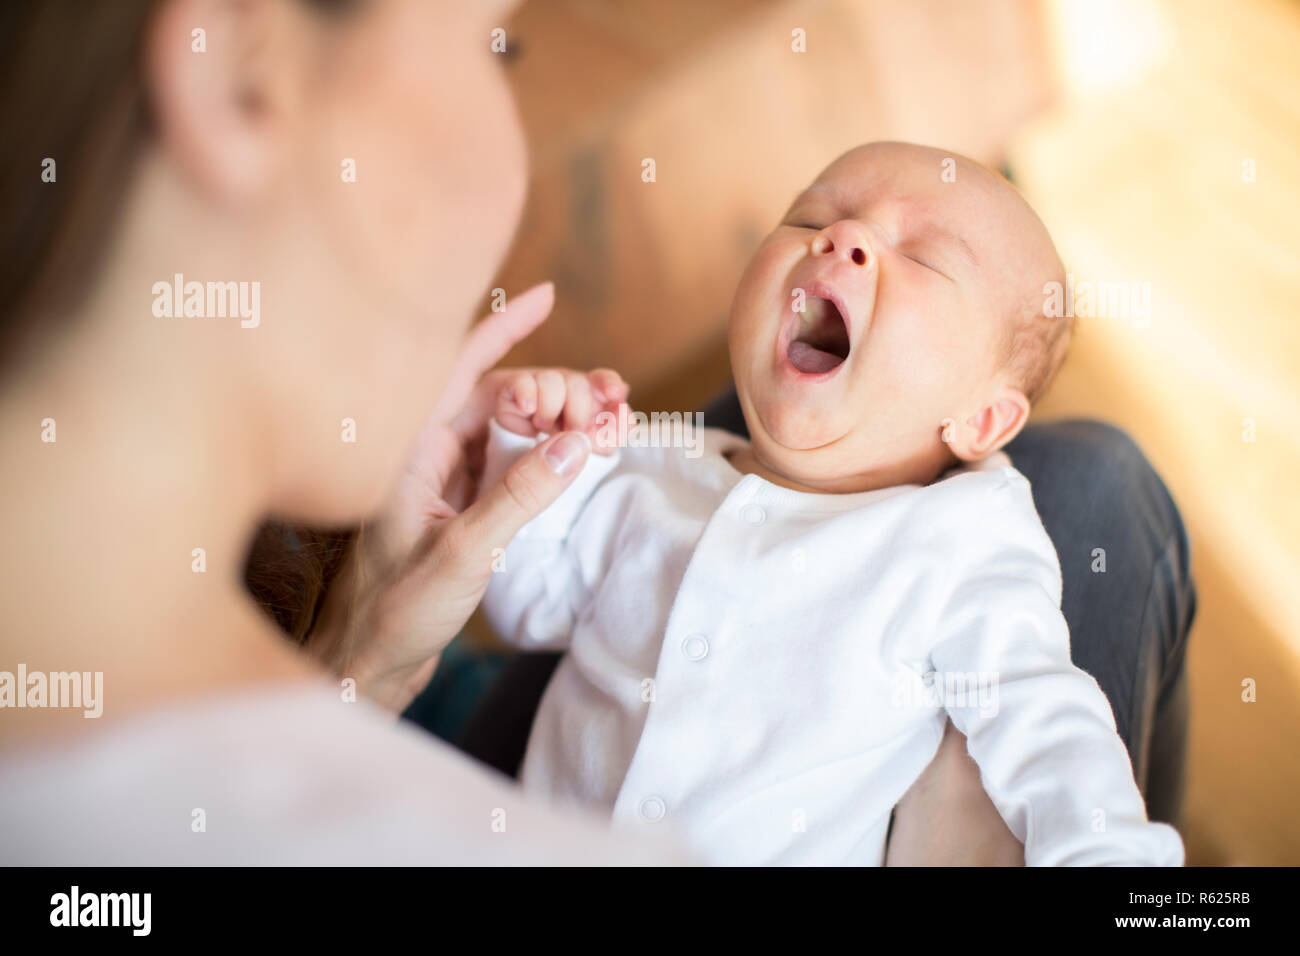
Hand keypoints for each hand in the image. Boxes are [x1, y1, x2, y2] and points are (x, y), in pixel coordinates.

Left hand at [305, 283, 609, 711]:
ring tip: (612, 424)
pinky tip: (584, 451)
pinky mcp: (463, 504)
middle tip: (610, 405)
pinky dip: (552, 452)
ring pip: (512, 427)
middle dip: (559, 390)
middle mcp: (425, 452)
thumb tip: (577, 444)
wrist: (371, 663)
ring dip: (562, 420)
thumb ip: (521, 497)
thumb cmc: (395, 612)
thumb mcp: (465, 553)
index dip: (504, 326)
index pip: (461, 367)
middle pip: (501, 395)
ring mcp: (446, 478)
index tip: (546, 294)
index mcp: (408, 448)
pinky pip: (514, 460)